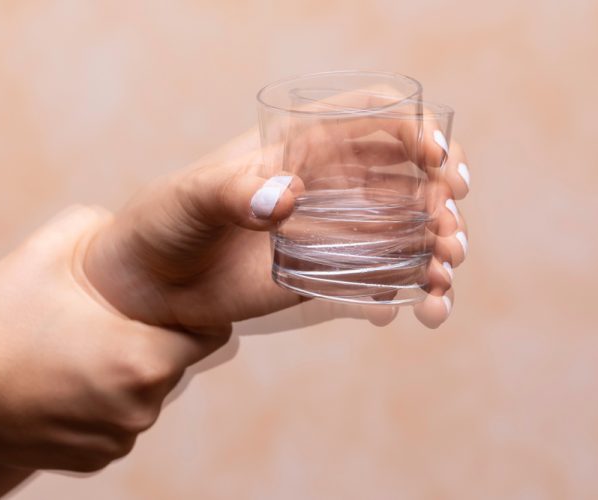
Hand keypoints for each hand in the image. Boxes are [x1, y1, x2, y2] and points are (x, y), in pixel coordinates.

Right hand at [0, 206, 226, 495]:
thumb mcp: (45, 253)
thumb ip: (94, 223)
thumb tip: (119, 221)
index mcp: (142, 360)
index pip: (209, 335)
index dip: (193, 313)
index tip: (168, 301)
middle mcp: (139, 408)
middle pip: (173, 364)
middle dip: (151, 341)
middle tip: (110, 321)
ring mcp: (116, 439)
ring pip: (144, 396)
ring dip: (126, 375)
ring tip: (82, 351)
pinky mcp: (95, 460)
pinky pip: (116, 423)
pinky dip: (103, 405)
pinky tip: (68, 383)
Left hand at [85, 126, 469, 331]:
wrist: (149, 286)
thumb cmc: (164, 223)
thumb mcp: (190, 199)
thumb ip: (233, 192)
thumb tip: (285, 196)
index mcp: (298, 147)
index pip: (373, 120)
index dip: (416, 130)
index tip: (439, 160)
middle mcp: (325, 185)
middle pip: (406, 177)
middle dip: (441, 198)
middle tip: (448, 228)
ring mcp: (329, 232)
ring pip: (405, 231)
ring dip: (438, 249)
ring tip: (444, 276)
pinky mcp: (324, 277)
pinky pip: (382, 280)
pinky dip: (411, 293)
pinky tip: (421, 310)